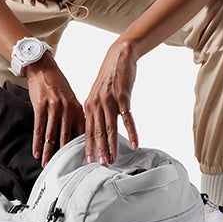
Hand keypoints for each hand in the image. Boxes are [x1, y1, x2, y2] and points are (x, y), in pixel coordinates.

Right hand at [23, 56, 84, 166]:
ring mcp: (54, 108)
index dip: (83, 148)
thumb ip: (75, 116)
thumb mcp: (71, 99)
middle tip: (66, 169)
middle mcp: (67, 109)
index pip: (82, 132)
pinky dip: (37, 142)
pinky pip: (39, 128)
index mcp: (77, 108)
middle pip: (67, 137)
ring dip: (49, 152)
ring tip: (47, 165)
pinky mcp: (40, 106)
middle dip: (66, 155)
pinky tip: (36, 152)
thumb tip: (80, 135)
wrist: (43, 68)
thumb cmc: (58, 85)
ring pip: (52, 135)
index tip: (84, 162)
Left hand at [84, 39, 138, 164]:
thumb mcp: (97, 93)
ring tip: (114, 159)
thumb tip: (95, 129)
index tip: (88, 160)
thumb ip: (96, 110)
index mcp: (89, 104)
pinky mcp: (123, 97)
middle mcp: (97, 103)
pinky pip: (127, 118)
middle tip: (101, 165)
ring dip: (112, 145)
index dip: (88, 145)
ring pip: (110, 127)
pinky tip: (135, 143)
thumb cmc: (109, 77)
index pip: (86, 129)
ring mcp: (110, 100)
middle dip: (99, 150)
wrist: (119, 56)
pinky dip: (132, 132)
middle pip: (97, 131)